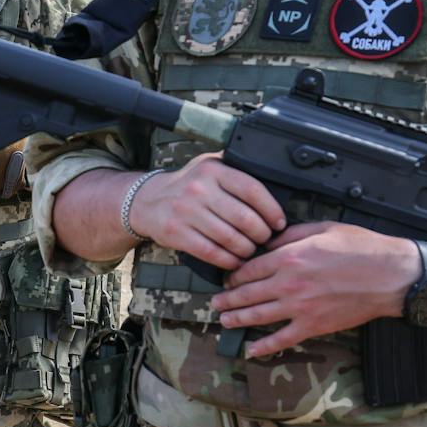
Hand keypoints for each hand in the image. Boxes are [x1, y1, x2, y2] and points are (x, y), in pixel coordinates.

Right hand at [128, 153, 286, 270]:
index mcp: (213, 169)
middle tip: (265, 239)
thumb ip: (236, 168)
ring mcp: (185, 211)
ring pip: (230, 238)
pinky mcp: (176, 233)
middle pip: (244, 218)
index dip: (271, 210)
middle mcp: (198, 188)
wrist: (148, 201)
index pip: (252, 190)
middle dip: (261, 234)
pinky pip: (211, 252)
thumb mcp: (209, 166)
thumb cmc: (188, 186)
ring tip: (250, 250)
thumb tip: (275, 180)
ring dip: (246, 250)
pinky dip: (228, 261)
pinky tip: (234, 261)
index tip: (279, 223)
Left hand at [211, 222, 420, 357]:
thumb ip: (291, 234)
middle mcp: (289, 283)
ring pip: (258, 316)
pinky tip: (251, 350)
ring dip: (237, 319)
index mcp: (289, 257)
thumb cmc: (361, 248)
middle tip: (216, 302)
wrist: (390, 275)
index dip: (234, 275)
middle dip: (228, 298)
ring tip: (224, 320)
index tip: (227, 278)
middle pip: (247, 293)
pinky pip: (282, 339)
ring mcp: (300, 307)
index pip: (249, 268)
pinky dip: (264, 346)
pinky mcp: (313, 325)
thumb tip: (269, 239)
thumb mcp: (323, 228)